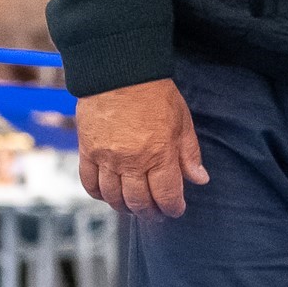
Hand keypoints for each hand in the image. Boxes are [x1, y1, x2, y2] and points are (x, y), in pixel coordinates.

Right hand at [76, 78, 207, 218]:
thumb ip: (189, 154)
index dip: (173, 208)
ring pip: (113, 197)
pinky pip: (89, 183)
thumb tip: (200, 179)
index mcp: (160, 155)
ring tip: (134, 207)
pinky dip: (99, 194)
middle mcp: (132, 162)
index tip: (176, 210)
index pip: (167, 195)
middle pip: (138, 201)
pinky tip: (109, 195)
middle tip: (156, 213)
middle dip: (150, 213)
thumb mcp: (183, 123)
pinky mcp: (87, 151)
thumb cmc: (156, 95)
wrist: (120, 73)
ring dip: (125, 207)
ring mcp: (106, 158)